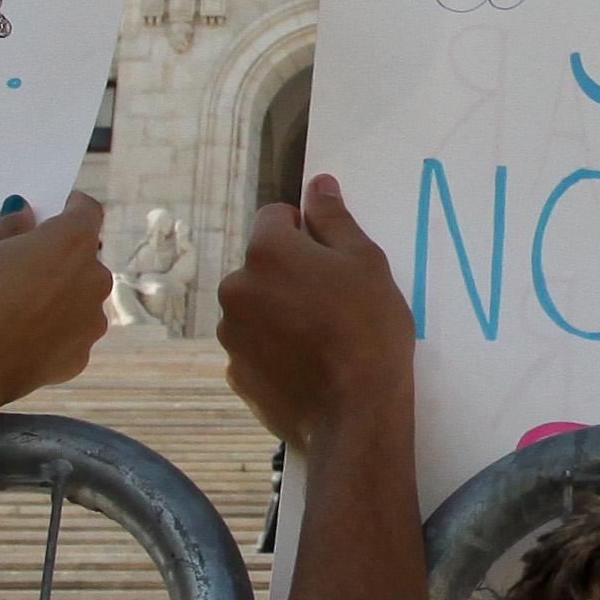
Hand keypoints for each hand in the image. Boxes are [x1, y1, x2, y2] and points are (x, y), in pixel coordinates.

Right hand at [0, 192, 111, 413]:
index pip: (86, 212)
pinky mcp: (78, 358)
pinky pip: (70, 333)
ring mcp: (90, 324)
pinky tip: (19, 335)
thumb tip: (23, 217)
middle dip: (59, 255)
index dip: (69, 207)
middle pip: (84, 257)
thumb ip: (6, 227)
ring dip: (59, 294)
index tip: (52, 210)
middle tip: (22, 261)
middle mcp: (93, 280)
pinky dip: (52, 330)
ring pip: (80, 297)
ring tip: (17, 303)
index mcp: (71, 242)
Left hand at [220, 175, 416, 456]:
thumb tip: (318, 184)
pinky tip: (307, 366)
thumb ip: (334, 219)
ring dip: (280, 312)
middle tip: (334, 303)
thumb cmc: (368, 329)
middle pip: (262, 264)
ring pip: (257, 306)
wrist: (354, 415)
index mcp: (266, 251)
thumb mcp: (366, 263)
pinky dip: (274, 349)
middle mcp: (236, 286)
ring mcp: (231, 334)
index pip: (276, 216)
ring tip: (322, 339)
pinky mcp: (235, 373)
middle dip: (290, 274)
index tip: (334, 262)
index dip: (307, 233)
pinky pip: (255, 346)